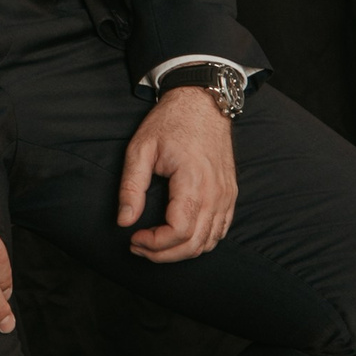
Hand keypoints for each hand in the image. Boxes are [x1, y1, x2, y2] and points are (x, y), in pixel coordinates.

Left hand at [117, 87, 236, 262]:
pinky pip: (220, 231)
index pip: (178, 231)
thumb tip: (124, 221)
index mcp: (193, 181)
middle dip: (163, 254)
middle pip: (194, 244)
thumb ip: (131, 187)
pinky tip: (178, 236)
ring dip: (180, 251)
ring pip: (208, 242)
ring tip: (155, 244)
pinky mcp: (230, 194)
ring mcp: (227, 195)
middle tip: (138, 246)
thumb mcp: (140, 149)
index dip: (154, 244)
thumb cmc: (170, 122)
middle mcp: (216, 193)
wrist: (203, 102)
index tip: (133, 236)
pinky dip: (199, 242)